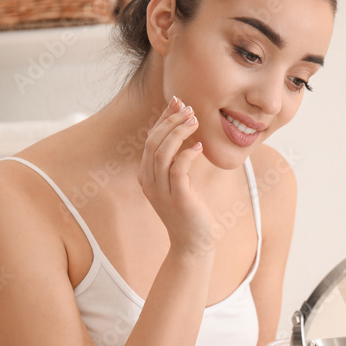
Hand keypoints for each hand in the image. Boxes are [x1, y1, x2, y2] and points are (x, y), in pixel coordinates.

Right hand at [138, 96, 214, 255]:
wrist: (193, 243)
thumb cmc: (189, 210)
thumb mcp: (179, 183)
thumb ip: (177, 161)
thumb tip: (186, 131)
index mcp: (146, 176)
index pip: (151, 140)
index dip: (163, 118)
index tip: (178, 102)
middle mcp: (149, 182)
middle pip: (153, 142)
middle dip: (170, 121)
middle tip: (189, 109)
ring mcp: (161, 191)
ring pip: (162, 153)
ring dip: (178, 133)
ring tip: (195, 121)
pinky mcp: (178, 199)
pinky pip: (178, 170)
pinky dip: (187, 154)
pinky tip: (199, 147)